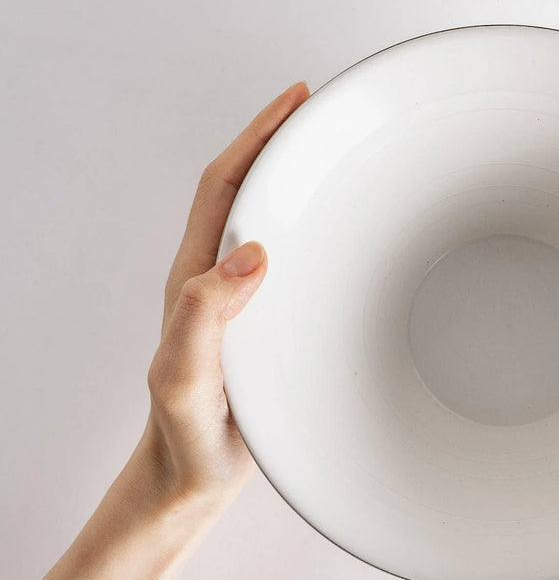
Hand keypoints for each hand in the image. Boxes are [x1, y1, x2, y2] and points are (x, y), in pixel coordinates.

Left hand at [138, 81, 310, 511]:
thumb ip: (203, 315)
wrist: (195, 478)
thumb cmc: (184, 434)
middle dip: (286, 143)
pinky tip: (354, 241)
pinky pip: (301, 263)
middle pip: (251, 189)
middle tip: (331, 115)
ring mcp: (250, 300)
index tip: (297, 101)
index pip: (225, 185)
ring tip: (349, 160)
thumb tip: (250, 255)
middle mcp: (223, 279)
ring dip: (307, 184)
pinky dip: (325, 236)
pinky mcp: (274, 324)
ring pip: (277, 223)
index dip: (259, 136)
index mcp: (198, 277)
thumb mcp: (184, 377)